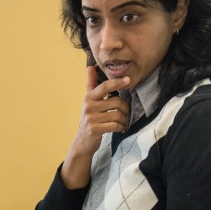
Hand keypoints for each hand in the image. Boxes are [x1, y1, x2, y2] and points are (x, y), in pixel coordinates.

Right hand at [61, 67, 129, 188]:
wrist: (82, 142)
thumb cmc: (90, 119)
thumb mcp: (89, 101)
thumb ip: (91, 84)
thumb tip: (89, 67)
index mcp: (89, 98)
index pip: (105, 86)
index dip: (117, 82)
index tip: (128, 80)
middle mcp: (88, 107)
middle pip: (117, 102)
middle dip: (125, 109)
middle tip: (124, 113)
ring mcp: (91, 119)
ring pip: (118, 114)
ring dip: (124, 120)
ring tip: (121, 122)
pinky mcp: (95, 129)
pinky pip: (115, 125)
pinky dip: (120, 127)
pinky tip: (119, 128)